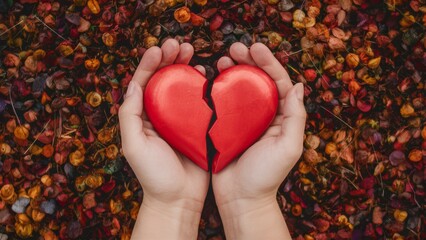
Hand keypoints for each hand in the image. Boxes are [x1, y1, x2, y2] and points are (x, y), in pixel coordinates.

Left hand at [119, 39, 209, 238]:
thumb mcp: (134, 146)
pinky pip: (199, 99)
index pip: (144, 83)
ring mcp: (180, 118)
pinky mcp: (198, 124)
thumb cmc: (154, 175)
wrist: (179, 198)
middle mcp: (160, 114)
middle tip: (179, 44)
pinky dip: (200, 83)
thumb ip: (130, 116)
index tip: (159, 49)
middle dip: (169, 58)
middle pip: (163, 79)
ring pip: (181, 85)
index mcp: (143, 116)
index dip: (150, 63)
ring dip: (184, 65)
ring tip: (191, 51)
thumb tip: (133, 85)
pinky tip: (205, 73)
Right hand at [212, 43, 306, 239]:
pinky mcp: (225, 127)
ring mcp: (243, 120)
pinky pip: (223, 103)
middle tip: (234, 48)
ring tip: (221, 60)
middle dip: (248, 61)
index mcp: (281, 117)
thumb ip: (296, 117)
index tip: (254, 47)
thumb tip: (298, 85)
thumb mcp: (288, 148)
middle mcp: (263, 115)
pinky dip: (218, 88)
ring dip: (232, 71)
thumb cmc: (266, 176)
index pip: (277, 82)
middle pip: (258, 80)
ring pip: (239, 88)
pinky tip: (209, 79)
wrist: (240, 199)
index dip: (268, 62)